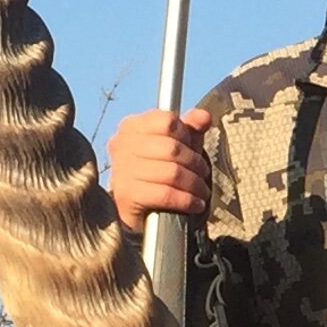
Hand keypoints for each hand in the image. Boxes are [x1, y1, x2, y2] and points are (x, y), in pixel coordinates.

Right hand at [107, 103, 211, 232]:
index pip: (167, 121)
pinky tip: (196, 204)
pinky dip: (187, 200)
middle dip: (195, 163)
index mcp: (131, 126)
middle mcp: (122, 145)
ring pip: (172, 173)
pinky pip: (166, 194)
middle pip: (172, 148)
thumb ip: (190, 128)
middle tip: (203, 173)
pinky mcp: (126, 195)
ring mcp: (122, 170)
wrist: (136, 209)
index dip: (186, 135)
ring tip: (201, 191)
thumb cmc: (158, 170)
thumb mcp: (176, 145)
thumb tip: (204, 117)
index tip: (192, 147)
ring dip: (194, 184)